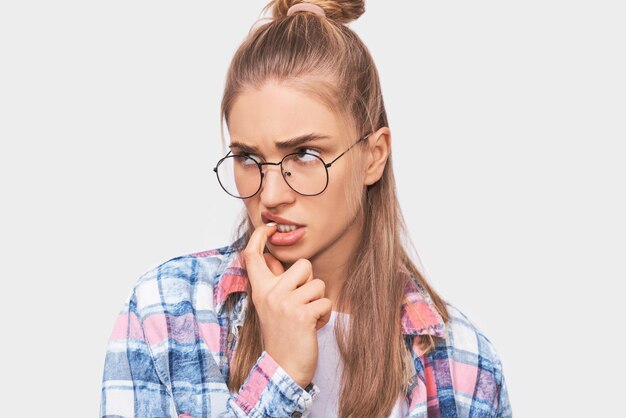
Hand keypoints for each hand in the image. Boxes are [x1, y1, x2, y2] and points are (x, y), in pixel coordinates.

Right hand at [242, 223, 331, 387]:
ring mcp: (285, 303)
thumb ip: (272, 281)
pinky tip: (312, 327)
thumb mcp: (270, 305)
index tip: (269, 228)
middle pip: (303, 264)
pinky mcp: (302, 315)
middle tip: (301, 303)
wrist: (282, 369)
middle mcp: (270, 293)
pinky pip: (326, 302)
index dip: (259, 237)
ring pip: (319, 284)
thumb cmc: (281, 335)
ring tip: (307, 317)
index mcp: (260, 289)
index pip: (253, 256)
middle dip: (311, 282)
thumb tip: (271, 257)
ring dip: (319, 301)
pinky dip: (324, 315)